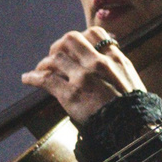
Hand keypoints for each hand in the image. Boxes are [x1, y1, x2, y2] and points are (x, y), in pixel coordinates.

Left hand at [21, 26, 144, 124]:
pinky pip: (45, 79)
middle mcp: (97, 63)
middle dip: (59, 46)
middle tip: (54, 56)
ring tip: (40, 70)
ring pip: (55, 58)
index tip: (75, 47)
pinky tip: (27, 78)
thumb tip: (107, 58)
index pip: (94, 33)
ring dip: (44, 63)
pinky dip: (33, 77)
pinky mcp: (70, 94)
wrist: (133, 128)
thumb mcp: (131, 78)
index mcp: (114, 58)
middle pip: (70, 39)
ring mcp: (83, 77)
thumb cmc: (133, 107)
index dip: (81, 37)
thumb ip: (116, 66)